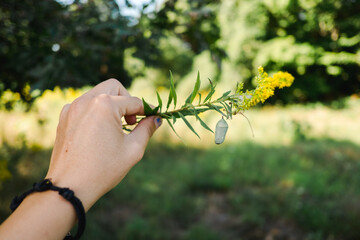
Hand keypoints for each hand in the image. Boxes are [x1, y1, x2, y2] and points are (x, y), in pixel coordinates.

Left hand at [45, 79, 161, 210]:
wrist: (69, 186)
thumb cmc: (103, 169)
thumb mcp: (132, 149)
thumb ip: (147, 129)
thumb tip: (156, 119)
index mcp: (105, 105)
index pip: (134, 101)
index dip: (147, 109)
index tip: (154, 117)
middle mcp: (86, 101)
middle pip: (114, 87)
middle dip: (127, 100)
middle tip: (132, 120)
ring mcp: (72, 108)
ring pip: (98, 94)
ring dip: (111, 105)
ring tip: (116, 127)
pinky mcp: (64, 117)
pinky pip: (84, 105)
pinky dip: (96, 112)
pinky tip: (99, 132)